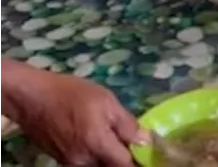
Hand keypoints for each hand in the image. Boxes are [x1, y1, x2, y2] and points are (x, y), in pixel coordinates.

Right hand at [0, 63, 141, 166]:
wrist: (33, 98)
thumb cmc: (72, 94)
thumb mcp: (107, 101)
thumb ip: (127, 125)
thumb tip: (145, 141)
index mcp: (97, 145)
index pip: (125, 165)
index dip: (139, 159)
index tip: (147, 150)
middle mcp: (83, 161)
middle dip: (122, 158)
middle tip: (130, 141)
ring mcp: (70, 163)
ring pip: (98, 166)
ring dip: (108, 156)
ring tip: (113, 138)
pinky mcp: (61, 160)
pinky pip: (85, 163)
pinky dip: (95, 155)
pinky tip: (96, 138)